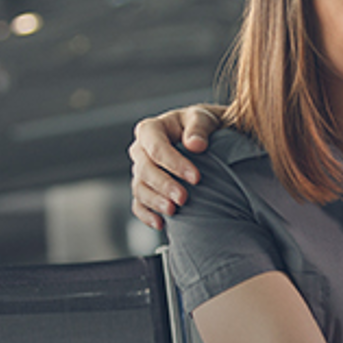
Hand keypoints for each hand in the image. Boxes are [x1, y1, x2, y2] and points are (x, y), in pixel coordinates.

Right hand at [129, 104, 224, 229]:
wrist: (204, 138)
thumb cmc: (202, 126)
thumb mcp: (203, 118)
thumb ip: (199, 127)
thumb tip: (195, 145)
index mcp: (151, 130)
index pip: (156, 147)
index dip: (174, 163)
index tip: (196, 177)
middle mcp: (140, 150)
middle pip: (145, 170)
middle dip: (164, 185)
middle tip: (184, 198)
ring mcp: (140, 171)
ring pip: (140, 188)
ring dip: (155, 201)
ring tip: (173, 211)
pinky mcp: (145, 188)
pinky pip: (139, 203)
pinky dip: (147, 214)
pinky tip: (160, 224)